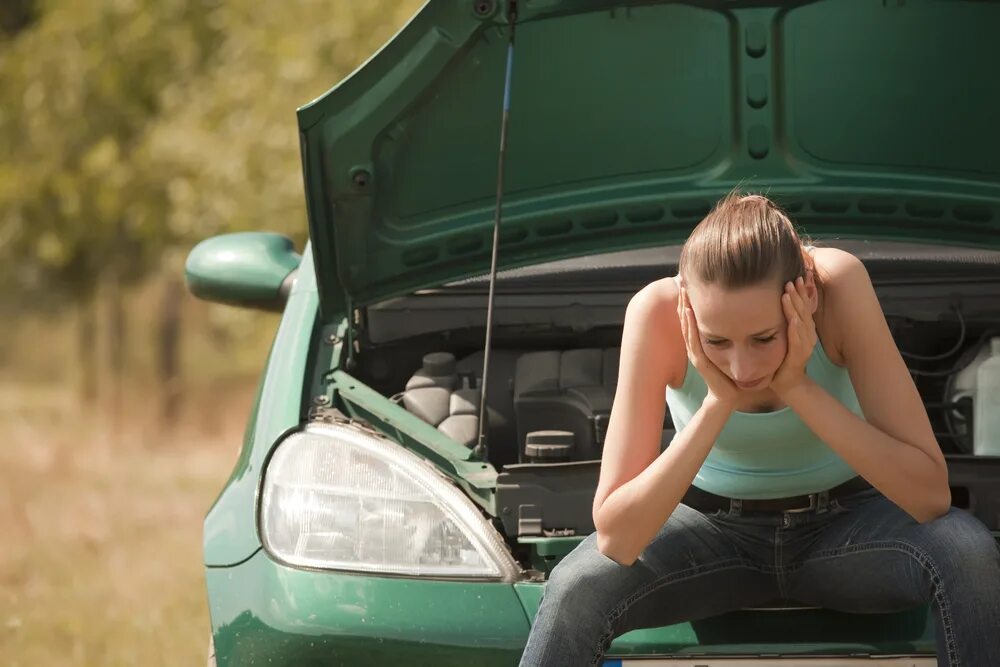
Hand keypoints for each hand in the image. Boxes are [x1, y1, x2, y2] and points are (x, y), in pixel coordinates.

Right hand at [678, 285, 739, 409]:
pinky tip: (688, 311)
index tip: (690, 282)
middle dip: (684, 299)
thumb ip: (728, 336)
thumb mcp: (729, 349)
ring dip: (684, 308)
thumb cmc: (730, 374)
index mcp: (701, 342)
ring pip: (686, 326)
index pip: (693, 318)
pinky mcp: (700, 360)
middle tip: (682, 280)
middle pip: (686, 318)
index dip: (690, 300)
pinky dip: (689, 324)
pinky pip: (693, 339)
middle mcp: (695, 346)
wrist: (729, 396)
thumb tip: (737, 317)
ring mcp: (696, 353)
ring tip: (682, 292)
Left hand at [771, 276, 816, 396]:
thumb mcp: (783, 336)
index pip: (804, 306)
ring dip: (795, 306)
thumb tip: (776, 302)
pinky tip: (791, 318)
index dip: (801, 292)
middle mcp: (807, 335)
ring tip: (788, 291)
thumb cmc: (782, 359)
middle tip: (792, 278)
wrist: (788, 384)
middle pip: (804, 310)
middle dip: (798, 293)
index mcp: (804, 329)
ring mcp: (804, 345)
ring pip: (801, 321)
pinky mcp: (798, 356)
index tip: (796, 275)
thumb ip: (783, 321)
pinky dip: (794, 327)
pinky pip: (797, 339)